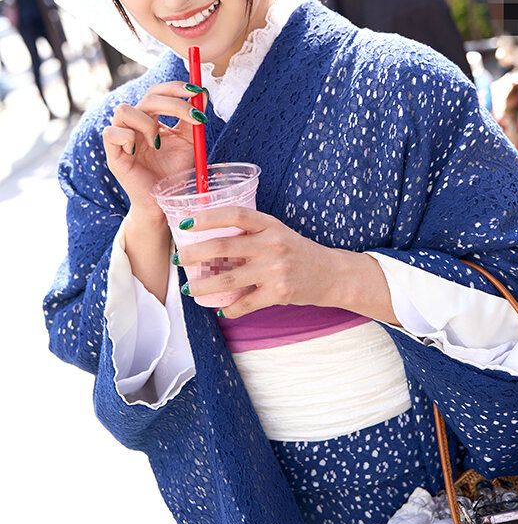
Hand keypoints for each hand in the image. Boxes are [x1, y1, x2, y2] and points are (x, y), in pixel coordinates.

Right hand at [102, 81, 207, 220]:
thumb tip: (203, 93)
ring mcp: (122, 138)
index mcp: (151, 117)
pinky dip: (127, 138)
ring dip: (147, 123)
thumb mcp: (188, 142)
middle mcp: (135, 124)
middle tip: (193, 117)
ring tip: (158, 143)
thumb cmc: (174, 171)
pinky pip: (111, 134)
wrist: (164, 202)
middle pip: (146, 97)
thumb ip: (193, 118)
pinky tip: (139, 151)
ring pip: (123, 110)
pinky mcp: (113, 155)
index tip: (197, 91)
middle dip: (173, 103)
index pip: (158, 91)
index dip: (175, 87)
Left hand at [177, 206, 344, 316]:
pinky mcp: (279, 292)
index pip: (235, 214)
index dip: (208, 217)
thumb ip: (251, 234)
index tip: (186, 222)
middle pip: (224, 245)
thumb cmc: (299, 253)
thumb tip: (211, 241)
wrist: (332, 274)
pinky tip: (222, 309)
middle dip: (195, 253)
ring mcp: (275, 269)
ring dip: (204, 285)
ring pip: (229, 279)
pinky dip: (231, 308)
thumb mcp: (278, 233)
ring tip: (189, 288)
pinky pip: (246, 303)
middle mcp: (272, 244)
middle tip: (178, 258)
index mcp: (270, 225)